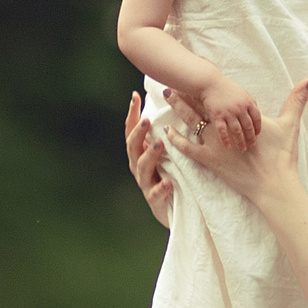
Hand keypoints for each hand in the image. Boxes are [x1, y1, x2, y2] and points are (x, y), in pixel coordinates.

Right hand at [124, 92, 174, 227]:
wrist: (174, 211)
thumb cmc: (173, 176)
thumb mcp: (168, 154)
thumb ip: (167, 135)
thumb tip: (174, 104)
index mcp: (141, 153)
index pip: (132, 131)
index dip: (132, 114)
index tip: (135, 96)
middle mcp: (139, 166)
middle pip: (133, 147)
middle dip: (139, 133)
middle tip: (147, 121)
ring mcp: (145, 183)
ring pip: (142, 167)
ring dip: (150, 155)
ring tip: (160, 145)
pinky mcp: (155, 201)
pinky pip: (156, 194)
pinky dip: (161, 188)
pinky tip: (168, 183)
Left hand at [174, 81, 307, 203]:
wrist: (273, 184)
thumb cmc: (281, 155)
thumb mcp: (290, 124)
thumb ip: (298, 100)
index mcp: (239, 116)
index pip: (220, 96)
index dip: (208, 83)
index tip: (197, 67)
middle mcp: (225, 126)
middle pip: (203, 104)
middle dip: (189, 90)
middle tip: (174, 76)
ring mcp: (215, 143)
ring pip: (193, 121)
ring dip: (180, 108)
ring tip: (168, 95)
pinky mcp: (209, 161)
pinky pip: (188, 148)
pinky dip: (177, 140)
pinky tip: (166, 132)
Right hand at [189, 76, 262, 148]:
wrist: (210, 83)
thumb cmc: (226, 88)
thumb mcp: (242, 93)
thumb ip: (249, 103)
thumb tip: (255, 114)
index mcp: (248, 102)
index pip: (257, 118)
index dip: (258, 128)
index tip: (257, 135)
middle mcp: (240, 108)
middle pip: (248, 126)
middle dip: (251, 138)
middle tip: (252, 146)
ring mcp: (229, 113)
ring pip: (237, 131)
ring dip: (241, 141)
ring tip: (243, 149)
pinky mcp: (218, 116)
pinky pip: (223, 131)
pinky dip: (225, 139)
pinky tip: (227, 146)